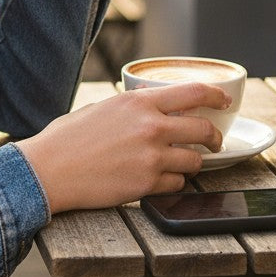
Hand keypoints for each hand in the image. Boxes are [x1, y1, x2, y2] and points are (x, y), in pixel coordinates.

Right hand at [16, 84, 230, 214]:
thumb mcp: (102, 108)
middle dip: (214, 137)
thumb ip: (132, 106)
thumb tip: (149, 102)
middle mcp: (151, 127)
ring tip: (179, 163)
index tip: (224, 101)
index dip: (216, 96)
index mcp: (138, 102)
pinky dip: (172, 182)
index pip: (193, 92)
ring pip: (195, 161)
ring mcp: (152, 157)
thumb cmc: (69, 137)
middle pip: (204, 130)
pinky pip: (177, 184)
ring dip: (192, 163)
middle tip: (213, 141)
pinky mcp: (148, 184)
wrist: (51, 168)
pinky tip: (157, 178)